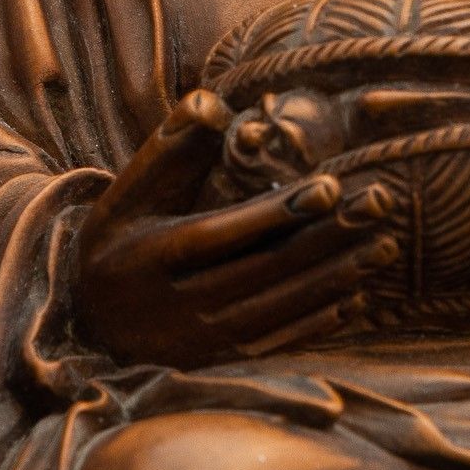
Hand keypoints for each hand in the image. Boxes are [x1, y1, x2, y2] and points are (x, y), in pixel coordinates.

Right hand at [72, 92, 398, 367]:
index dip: (277, 212)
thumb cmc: (116, 243)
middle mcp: (175, 307)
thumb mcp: (126, 194)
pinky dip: (319, 320)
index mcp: (150, 258)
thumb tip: (213, 103)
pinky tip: (355, 294)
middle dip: (325, 239)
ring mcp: (199, 343)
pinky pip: (278, 342)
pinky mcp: (218, 366)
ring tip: (382, 246)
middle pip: (262, 272)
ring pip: (278, 309)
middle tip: (378, 207)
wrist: (87, 324)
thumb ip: (170, 149)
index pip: (222, 234)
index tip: (330, 187)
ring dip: (334, 278)